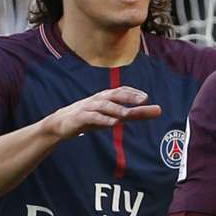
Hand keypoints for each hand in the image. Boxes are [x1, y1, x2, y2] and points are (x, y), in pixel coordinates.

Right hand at [43, 86, 161, 139]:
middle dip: (129, 96)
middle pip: (115, 95)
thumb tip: (155, 111)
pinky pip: (92, 117)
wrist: (60, 124)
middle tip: (144, 99)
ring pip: (104, 106)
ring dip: (117, 108)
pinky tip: (113, 123)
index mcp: (105, 97)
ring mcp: (88, 108)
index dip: (133, 93)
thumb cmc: (90, 118)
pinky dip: (103, 119)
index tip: (146, 98)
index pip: (121, 91)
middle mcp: (98, 99)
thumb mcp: (114, 116)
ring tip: (128, 113)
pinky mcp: (80, 118)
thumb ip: (134, 114)